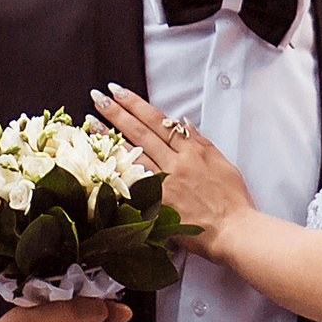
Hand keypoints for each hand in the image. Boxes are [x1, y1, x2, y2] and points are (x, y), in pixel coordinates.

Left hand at [93, 82, 253, 258]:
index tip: (118, 91)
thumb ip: (201, 141)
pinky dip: (114, 172)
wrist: (232, 229)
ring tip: (89, 123)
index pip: (158, 121)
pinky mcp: (156, 205)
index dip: (136, 104)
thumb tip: (184, 122)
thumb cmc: (231, 199)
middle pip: (140, 133)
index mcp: (191, 151)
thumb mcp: (222, 162)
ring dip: (108, 139)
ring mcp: (163, 185)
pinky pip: (132, 186)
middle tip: (97, 97)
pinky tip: (98, 163)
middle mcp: (175, 164)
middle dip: (116, 112)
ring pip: (131, 156)